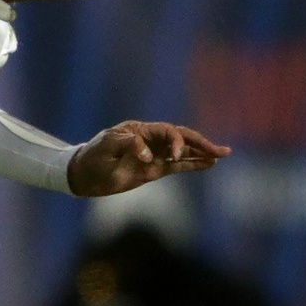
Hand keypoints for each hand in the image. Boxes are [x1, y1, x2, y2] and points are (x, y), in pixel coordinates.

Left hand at [67, 121, 230, 196]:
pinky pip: (177, 167)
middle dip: (201, 143)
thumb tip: (147, 154)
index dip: (175, 142)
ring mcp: (153, 155)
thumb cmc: (93, 157)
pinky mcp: (153, 170)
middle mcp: (150, 140)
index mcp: (140, 130)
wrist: (83, 175)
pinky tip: (208, 164)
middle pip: (181, 138)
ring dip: (202, 153)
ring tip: (222, 155)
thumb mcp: (106, 147)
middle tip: (220, 150)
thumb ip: (127, 145)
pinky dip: (193, 165)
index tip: (173, 157)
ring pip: (183, 152)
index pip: (167, 131)